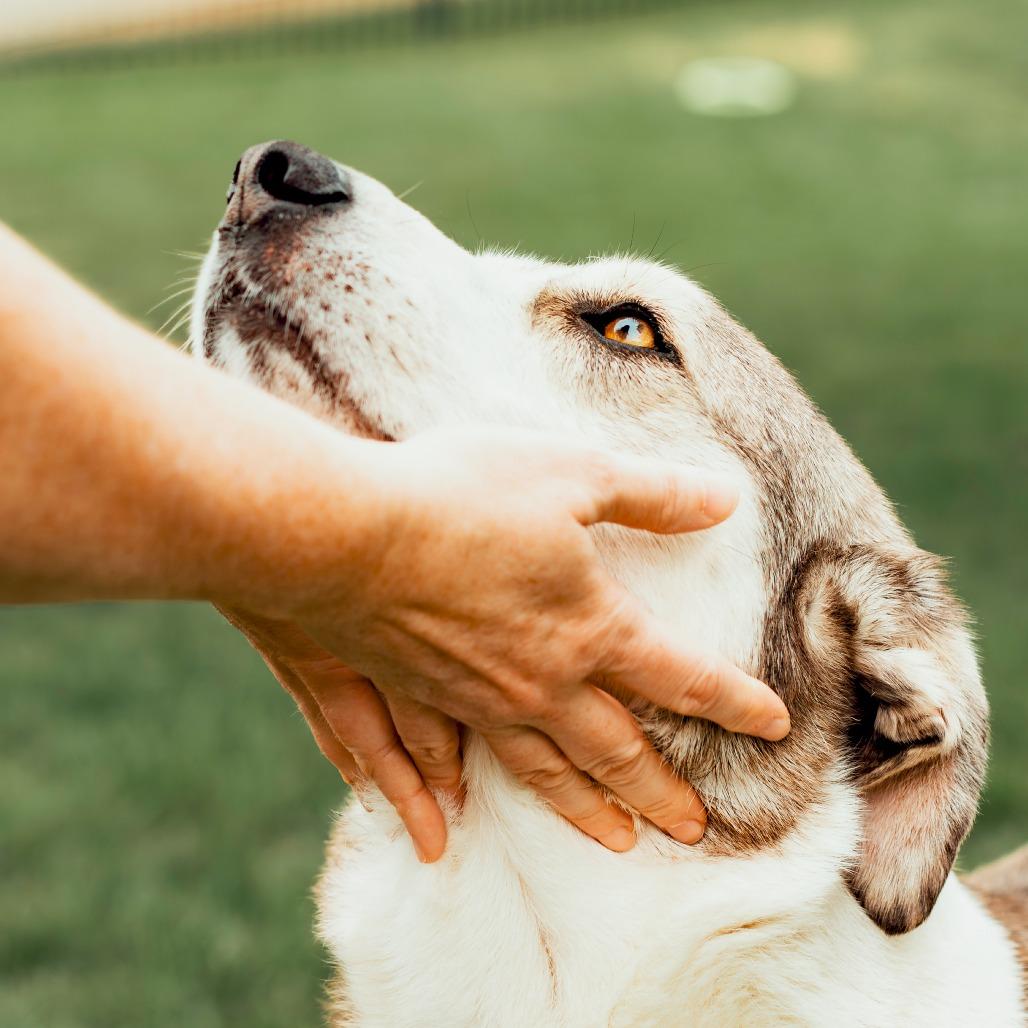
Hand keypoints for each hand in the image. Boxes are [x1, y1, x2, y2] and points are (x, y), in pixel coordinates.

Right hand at [238, 428, 789, 860]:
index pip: (682, 678)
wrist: (346, 534)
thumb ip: (651, 493)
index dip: (734, 702)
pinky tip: (443, 834)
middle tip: (693, 830)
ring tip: (614, 843)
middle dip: (662, 790)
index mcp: (590, 628)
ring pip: (544, 773)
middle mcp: (541, 683)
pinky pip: (446, 769)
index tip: (774, 726)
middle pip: (618, 750)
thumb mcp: (572, 473)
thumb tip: (724, 499)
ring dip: (585, 811)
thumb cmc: (462, 494)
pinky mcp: (418, 698)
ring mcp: (476, 701)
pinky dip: (449, 805)